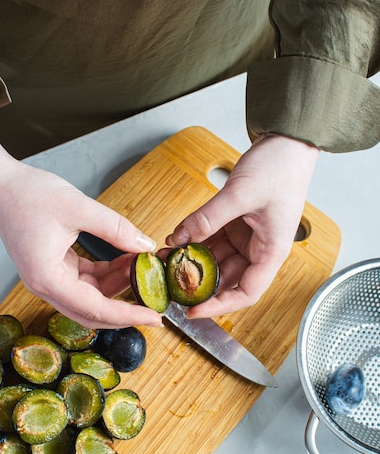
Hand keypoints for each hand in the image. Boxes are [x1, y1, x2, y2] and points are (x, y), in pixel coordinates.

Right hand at [0, 127, 162, 328]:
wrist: (1, 184)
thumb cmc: (28, 194)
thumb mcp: (79, 207)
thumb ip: (115, 228)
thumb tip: (145, 246)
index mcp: (48, 279)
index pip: (96, 309)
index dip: (128, 315)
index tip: (154, 317)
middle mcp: (46, 286)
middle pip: (92, 312)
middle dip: (125, 309)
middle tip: (154, 305)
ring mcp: (49, 278)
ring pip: (90, 296)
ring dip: (117, 286)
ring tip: (141, 268)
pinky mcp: (54, 268)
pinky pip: (85, 280)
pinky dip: (106, 274)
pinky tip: (124, 260)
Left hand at [166, 134, 318, 317]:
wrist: (288, 143)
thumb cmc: (280, 169)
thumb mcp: (241, 194)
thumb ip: (208, 219)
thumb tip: (178, 239)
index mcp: (271, 252)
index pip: (246, 293)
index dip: (220, 306)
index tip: (194, 310)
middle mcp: (259, 249)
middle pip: (227, 279)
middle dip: (198, 283)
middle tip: (169, 284)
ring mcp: (246, 238)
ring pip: (216, 260)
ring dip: (192, 262)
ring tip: (165, 261)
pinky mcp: (236, 224)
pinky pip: (212, 240)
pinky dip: (194, 242)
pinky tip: (174, 243)